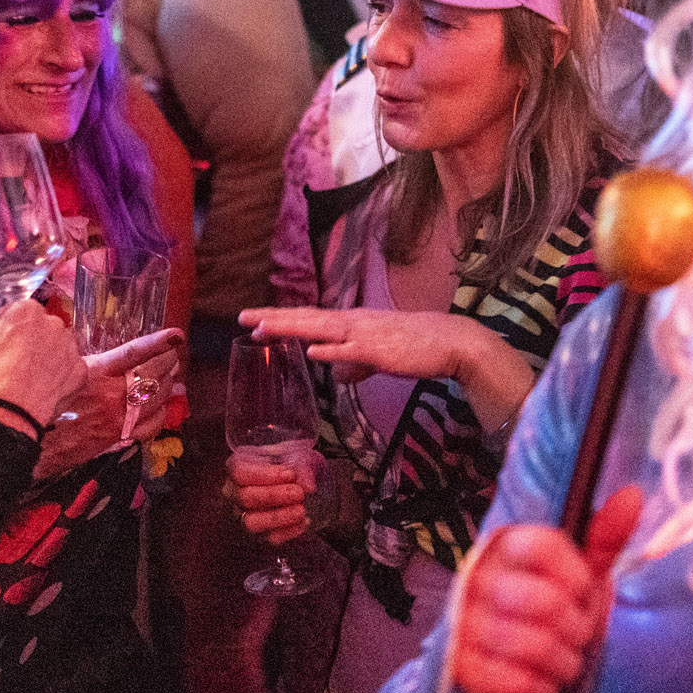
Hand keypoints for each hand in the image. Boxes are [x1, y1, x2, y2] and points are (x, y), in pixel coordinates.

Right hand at [0, 299, 84, 431]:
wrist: (10, 408)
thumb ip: (5, 321)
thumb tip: (11, 312)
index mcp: (27, 312)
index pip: (31, 312)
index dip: (25, 329)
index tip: (20, 341)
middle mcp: (53, 323)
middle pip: (51, 328)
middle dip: (43, 341)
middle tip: (28, 362)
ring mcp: (70, 345)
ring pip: (66, 346)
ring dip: (57, 357)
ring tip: (38, 378)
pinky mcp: (81, 367)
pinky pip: (80, 367)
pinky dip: (74, 374)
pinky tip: (67, 379)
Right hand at [34, 328, 184, 482]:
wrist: (26, 439)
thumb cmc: (38, 401)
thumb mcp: (59, 371)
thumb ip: (80, 359)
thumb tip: (92, 349)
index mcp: (95, 372)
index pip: (135, 352)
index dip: (159, 342)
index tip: (176, 334)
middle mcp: (112, 395)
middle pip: (153, 373)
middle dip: (167, 361)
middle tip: (171, 355)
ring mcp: (118, 418)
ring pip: (157, 398)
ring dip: (168, 384)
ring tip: (171, 375)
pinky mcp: (118, 438)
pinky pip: (151, 425)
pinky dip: (161, 412)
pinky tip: (161, 406)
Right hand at [226, 442, 324, 544]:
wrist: (303, 483)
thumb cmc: (293, 464)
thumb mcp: (300, 457)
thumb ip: (303, 467)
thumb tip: (308, 486)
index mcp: (239, 466)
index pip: (240, 473)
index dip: (264, 475)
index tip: (290, 474)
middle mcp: (235, 492)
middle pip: (245, 497)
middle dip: (273, 496)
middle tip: (299, 493)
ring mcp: (244, 515)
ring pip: (252, 522)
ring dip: (278, 517)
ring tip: (301, 510)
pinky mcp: (260, 534)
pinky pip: (269, 538)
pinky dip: (289, 531)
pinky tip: (305, 521)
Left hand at [239, 305, 488, 385]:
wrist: (450, 342)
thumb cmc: (416, 346)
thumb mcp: (379, 356)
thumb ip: (356, 364)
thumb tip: (338, 376)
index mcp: (352, 322)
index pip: (309, 319)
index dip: (280, 319)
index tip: (253, 320)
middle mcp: (353, 322)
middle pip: (306, 319)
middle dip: (273, 318)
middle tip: (242, 316)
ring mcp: (365, 335)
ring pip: (320, 329)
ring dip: (291, 328)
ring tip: (262, 328)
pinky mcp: (380, 351)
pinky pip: (351, 351)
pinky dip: (332, 350)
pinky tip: (313, 351)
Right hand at [454, 486, 641, 692]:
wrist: (510, 674)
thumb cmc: (549, 617)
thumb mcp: (580, 576)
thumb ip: (603, 538)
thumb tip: (632, 495)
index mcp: (504, 547)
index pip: (541, 545)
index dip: (575, 576)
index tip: (582, 590)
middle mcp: (476, 579)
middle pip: (544, 600)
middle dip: (576, 627)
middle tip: (575, 633)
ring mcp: (464, 623)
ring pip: (534, 645)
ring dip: (563, 661)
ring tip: (562, 659)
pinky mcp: (461, 668)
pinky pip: (516, 680)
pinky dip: (542, 687)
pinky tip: (541, 681)